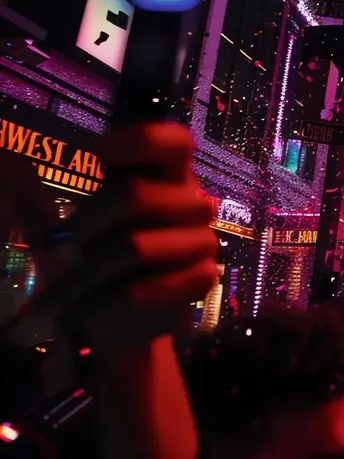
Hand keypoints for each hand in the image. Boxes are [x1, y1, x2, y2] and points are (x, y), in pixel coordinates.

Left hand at [35, 124, 217, 351]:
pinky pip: (154, 285)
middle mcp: (190, 202)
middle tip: (51, 247)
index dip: (137, 141)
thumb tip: (7, 159)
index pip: (174, 142)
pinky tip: (89, 310)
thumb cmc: (91, 264)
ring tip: (52, 299)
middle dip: (82, 224)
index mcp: (164, 177)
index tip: (94, 157)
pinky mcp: (202, 278)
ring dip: (83, 275)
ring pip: (136, 246)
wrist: (115, 323)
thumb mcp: (63, 229)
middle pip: (136, 194)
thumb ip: (38, 198)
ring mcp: (201, 240)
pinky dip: (110, 301)